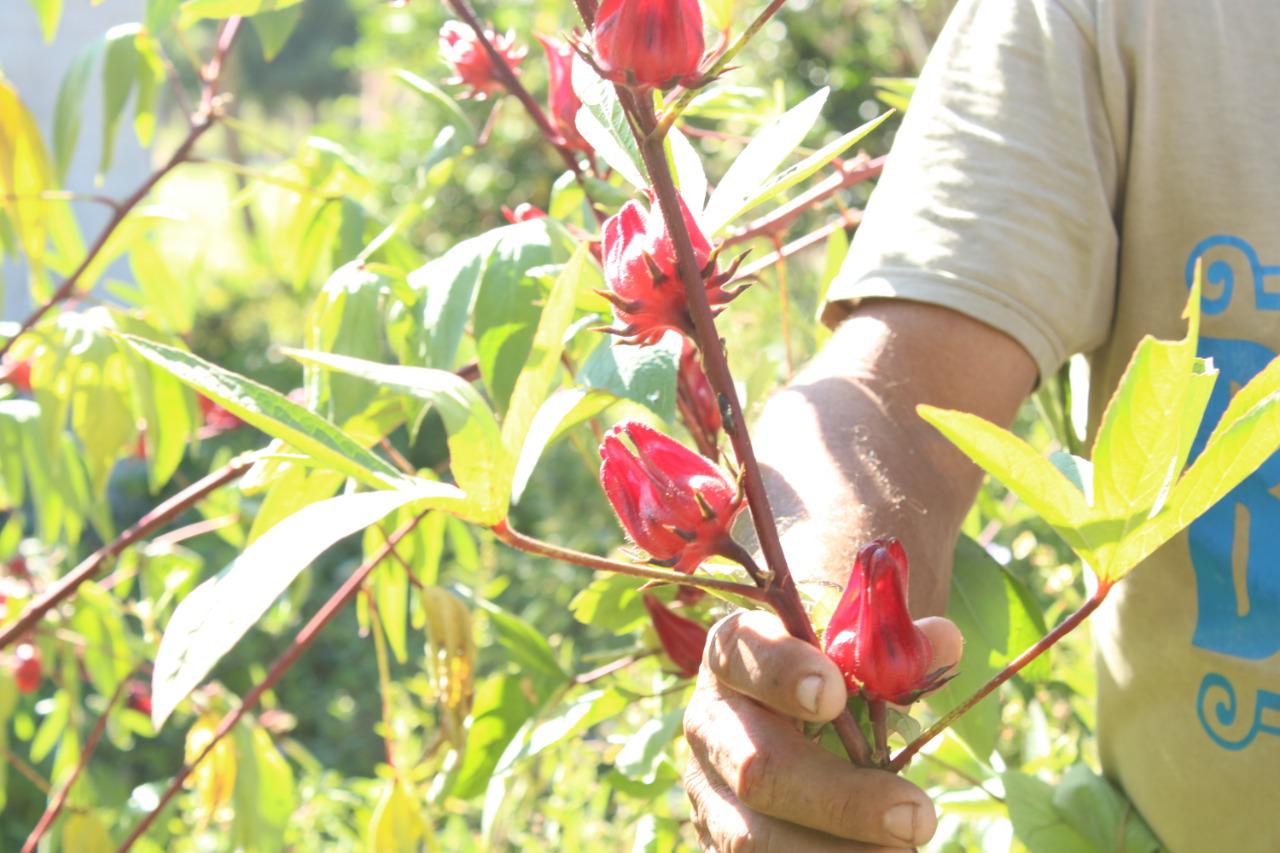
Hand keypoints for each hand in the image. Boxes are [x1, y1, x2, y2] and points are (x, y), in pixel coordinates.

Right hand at [683, 610, 962, 850]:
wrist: (783, 734)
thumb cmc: (825, 686)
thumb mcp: (851, 658)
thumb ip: (894, 649)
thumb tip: (942, 640)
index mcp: (732, 656)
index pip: (741, 651)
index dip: (781, 672)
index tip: (835, 694)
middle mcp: (709, 723)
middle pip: (758, 766)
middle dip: (840, 799)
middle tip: (915, 817)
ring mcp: (706, 792)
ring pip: (752, 837)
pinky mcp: (716, 843)